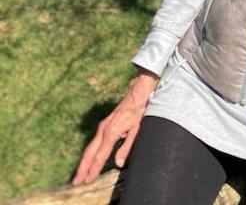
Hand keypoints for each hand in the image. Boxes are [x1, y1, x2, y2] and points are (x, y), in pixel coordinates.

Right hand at [72, 70, 158, 185]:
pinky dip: (90, 153)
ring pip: (91, 147)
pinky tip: (89, 160)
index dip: (94, 169)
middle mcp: (104, 129)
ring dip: (84, 161)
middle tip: (76, 182)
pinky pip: (95, 142)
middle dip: (83, 167)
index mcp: (111, 132)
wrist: (137, 94)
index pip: (101, 155)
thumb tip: (118, 163)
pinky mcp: (104, 125)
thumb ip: (127, 147)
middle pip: (90, 152)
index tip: (87, 180)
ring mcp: (103, 126)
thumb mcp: (137, 130)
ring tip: (79, 175)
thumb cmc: (139, 112)